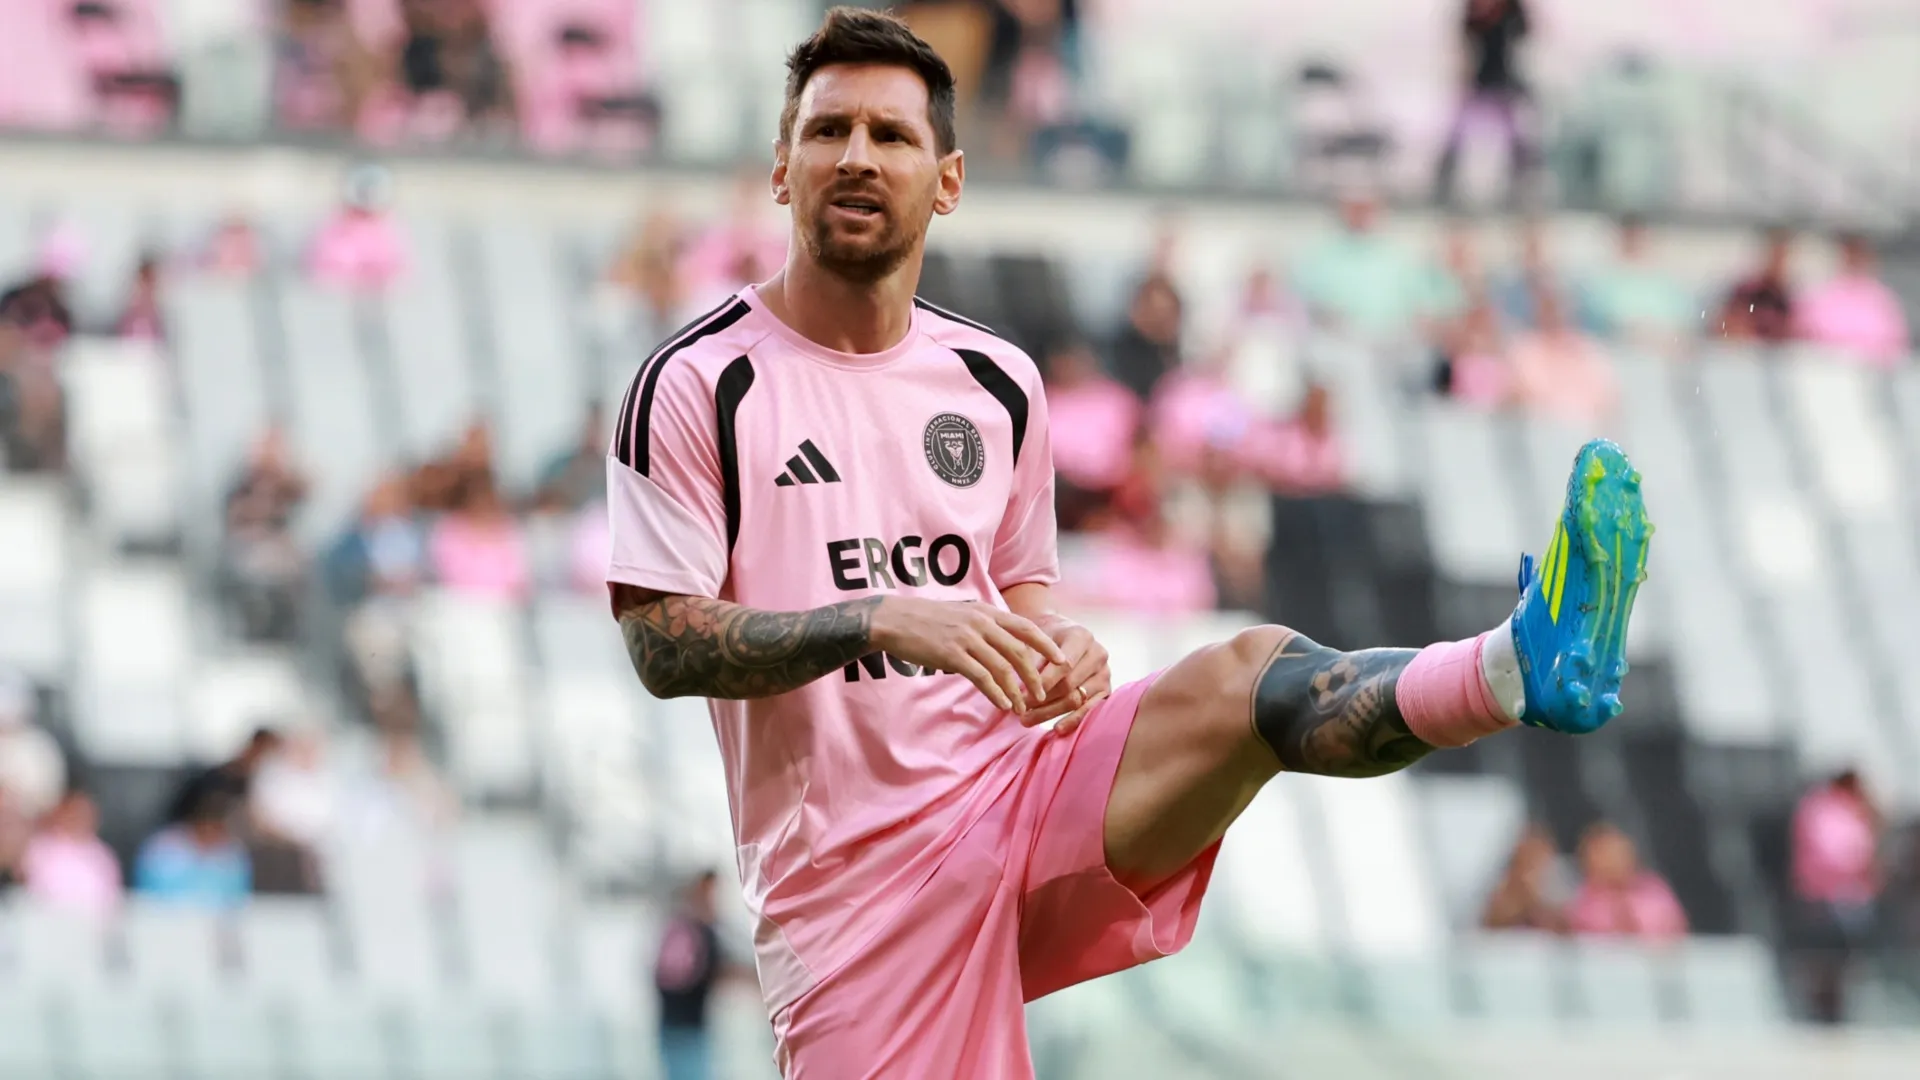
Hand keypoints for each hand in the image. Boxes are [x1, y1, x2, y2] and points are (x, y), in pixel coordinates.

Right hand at [870, 597, 1066, 712]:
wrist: (894, 620)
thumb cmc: (926, 620)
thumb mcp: (961, 613)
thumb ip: (983, 625)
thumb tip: (1001, 644)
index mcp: (986, 612)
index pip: (1026, 627)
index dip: (1046, 645)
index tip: (1061, 661)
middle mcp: (981, 622)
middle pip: (1019, 651)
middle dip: (1035, 675)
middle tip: (1043, 694)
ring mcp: (967, 638)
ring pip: (1003, 667)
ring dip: (1017, 691)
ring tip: (1023, 708)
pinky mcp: (952, 654)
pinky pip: (981, 677)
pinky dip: (996, 693)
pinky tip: (1004, 705)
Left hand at [1017, 618, 1110, 734]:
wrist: (1063, 635)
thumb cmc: (1046, 638)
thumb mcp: (1036, 639)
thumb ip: (1030, 660)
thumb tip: (1021, 688)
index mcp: (1081, 637)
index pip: (1064, 664)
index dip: (1043, 683)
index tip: (1022, 697)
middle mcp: (1098, 654)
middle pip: (1070, 685)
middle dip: (1042, 701)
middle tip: (1020, 712)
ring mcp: (1105, 673)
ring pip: (1077, 699)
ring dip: (1050, 712)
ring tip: (1027, 720)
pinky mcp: (1106, 690)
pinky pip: (1090, 710)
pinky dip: (1073, 720)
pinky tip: (1057, 728)